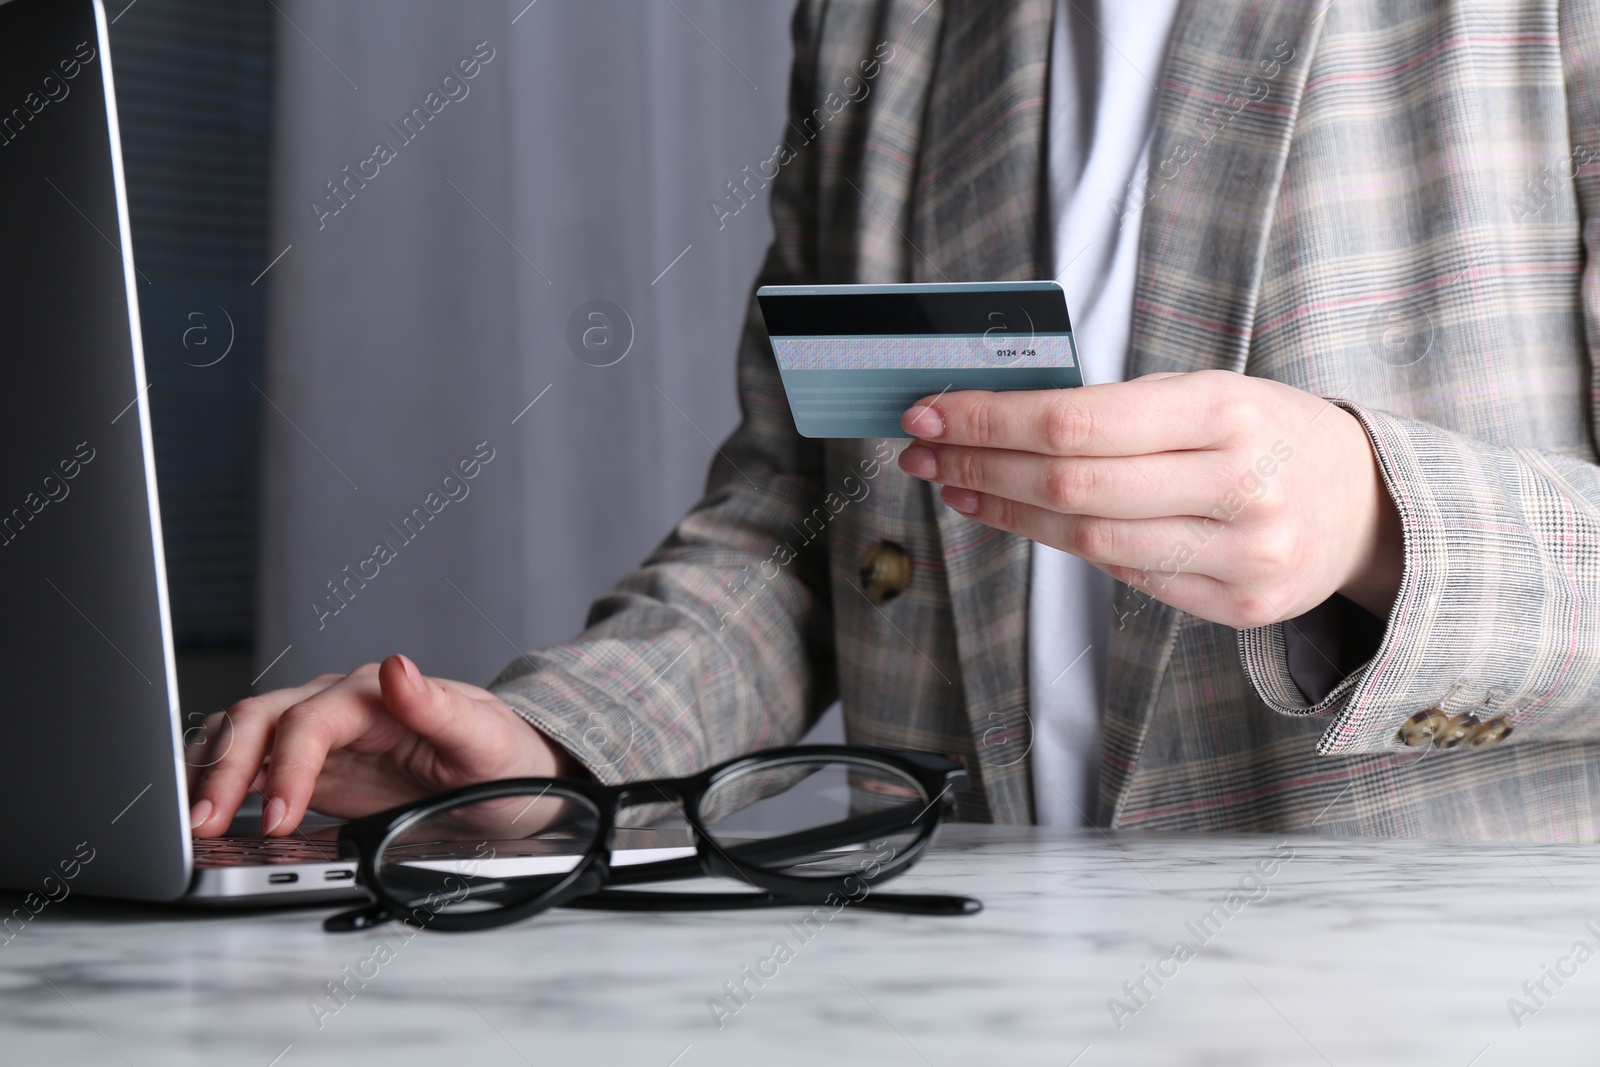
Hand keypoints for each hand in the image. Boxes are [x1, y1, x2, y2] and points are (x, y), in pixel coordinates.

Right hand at [187, 654, 578, 837]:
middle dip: (225, 771)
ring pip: (242, 738)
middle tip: (204, 826)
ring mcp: (320, 737)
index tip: (279, 815)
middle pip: (259, 722)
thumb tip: (397, 666)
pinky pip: (250, 768)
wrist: (513, 777)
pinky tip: (203, 816)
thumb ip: (437, 706)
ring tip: (189, 824)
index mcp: (375, 694)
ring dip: (209, 774)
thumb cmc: (504, 755)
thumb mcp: (485, 737)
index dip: (288, 765)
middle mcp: (338, 706)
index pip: (310, 720)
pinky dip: (219, 787)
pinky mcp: (311, 768)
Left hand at [896, 370, 1402, 627]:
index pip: (1077, 423)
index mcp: (1230, 412)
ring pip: (1087, 542)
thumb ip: (1119, 409)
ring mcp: (1241, 557)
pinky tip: (1020, 520)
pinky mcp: (1236, 608)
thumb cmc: (1271, 432)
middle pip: (1071, 487)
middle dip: (979, 466)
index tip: (930, 411)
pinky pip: (1125, 576)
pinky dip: (1064, 544)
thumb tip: (999, 418)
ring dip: (1004, 513)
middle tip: (921, 450)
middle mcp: (1240, 488)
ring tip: (955, 486)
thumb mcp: (1211, 393)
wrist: (1370, 505)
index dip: (990, 421)